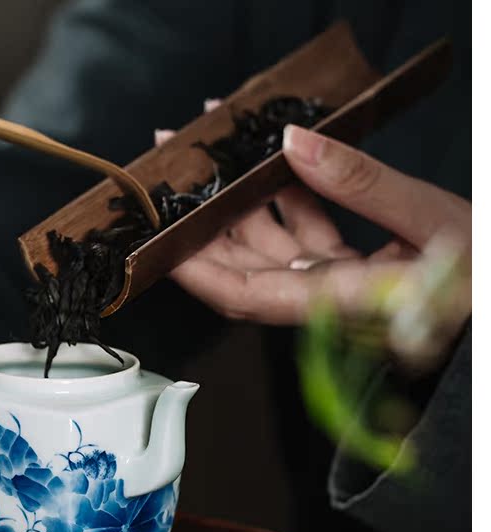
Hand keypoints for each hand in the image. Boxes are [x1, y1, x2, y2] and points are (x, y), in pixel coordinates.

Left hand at [163, 121, 470, 360]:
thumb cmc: (480, 279)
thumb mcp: (433, 219)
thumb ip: (361, 182)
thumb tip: (295, 143)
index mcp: (340, 302)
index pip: (242, 294)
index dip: (194, 267)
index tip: (158, 236)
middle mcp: (325, 303)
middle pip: (242, 268)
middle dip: (202, 221)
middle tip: (175, 173)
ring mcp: (333, 289)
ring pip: (269, 250)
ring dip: (241, 204)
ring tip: (218, 156)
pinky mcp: (347, 273)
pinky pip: (302, 240)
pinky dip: (287, 204)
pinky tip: (278, 168)